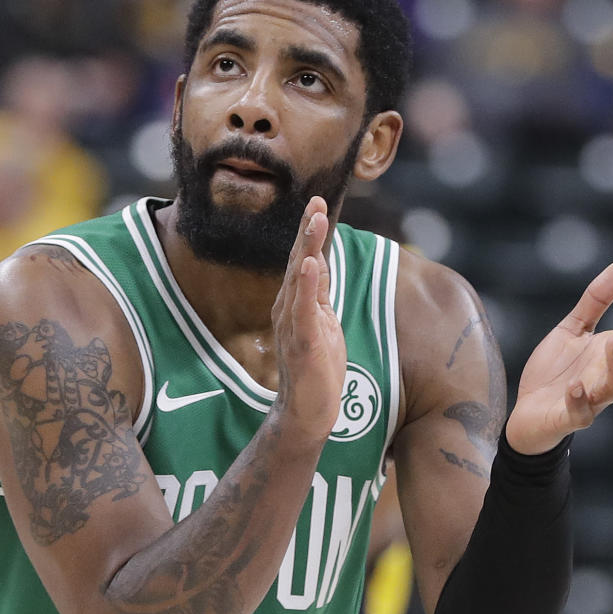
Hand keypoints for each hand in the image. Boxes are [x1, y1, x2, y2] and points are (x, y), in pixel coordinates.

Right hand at [271, 197, 346, 442]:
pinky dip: (308, 286)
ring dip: (309, 248)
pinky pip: (305, 309)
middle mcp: (288, 309)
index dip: (310, 233)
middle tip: (316, 201)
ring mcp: (294, 325)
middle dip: (308, 231)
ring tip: (316, 220)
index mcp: (296, 304)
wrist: (307, 412)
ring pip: (301, 279)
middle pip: (300, 262)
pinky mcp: (303, 342)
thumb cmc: (316, 371)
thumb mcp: (323, 324)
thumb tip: (322, 265)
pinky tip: (312, 265)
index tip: (317, 203)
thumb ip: (319, 296)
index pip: (305, 261)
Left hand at [506, 262, 612, 453]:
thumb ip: (595, 302)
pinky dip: (580, 401)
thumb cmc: (555, 371)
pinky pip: (581, 414)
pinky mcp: (569, 418)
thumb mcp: (572, 329)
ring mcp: (592, 399)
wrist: (527, 412)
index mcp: (611, 354)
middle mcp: (607, 376)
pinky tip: (575, 386)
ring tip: (612, 342)